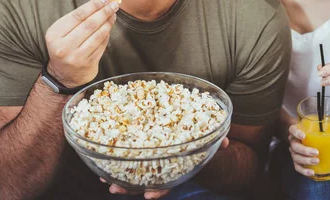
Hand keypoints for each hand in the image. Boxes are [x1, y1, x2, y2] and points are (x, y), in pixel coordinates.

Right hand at [44, 0, 118, 87]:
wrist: (62, 75)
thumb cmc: (64, 46)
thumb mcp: (62, 32)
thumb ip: (78, 19)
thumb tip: (102, 3)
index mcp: (54, 34)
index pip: (78, 15)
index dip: (93, 5)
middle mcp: (64, 46)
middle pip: (89, 24)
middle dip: (104, 11)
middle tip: (114, 3)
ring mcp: (76, 57)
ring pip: (97, 35)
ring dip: (108, 22)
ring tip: (113, 13)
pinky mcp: (87, 64)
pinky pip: (101, 45)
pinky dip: (107, 34)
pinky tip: (109, 26)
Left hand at [100, 138, 229, 198]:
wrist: (191, 136)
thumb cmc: (198, 140)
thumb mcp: (207, 141)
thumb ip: (216, 142)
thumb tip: (225, 142)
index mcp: (176, 168)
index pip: (168, 183)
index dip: (159, 191)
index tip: (149, 195)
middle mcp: (162, 170)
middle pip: (145, 182)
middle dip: (130, 187)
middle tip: (114, 188)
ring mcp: (151, 165)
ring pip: (134, 176)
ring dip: (119, 180)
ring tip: (105, 181)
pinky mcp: (141, 155)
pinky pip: (128, 163)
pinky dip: (116, 166)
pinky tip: (103, 166)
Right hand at [287, 122, 329, 176]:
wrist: (304, 138)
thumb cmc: (312, 132)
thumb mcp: (319, 127)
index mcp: (297, 131)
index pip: (292, 130)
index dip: (296, 133)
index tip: (304, 136)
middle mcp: (294, 141)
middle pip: (295, 146)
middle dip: (305, 150)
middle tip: (316, 152)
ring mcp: (294, 152)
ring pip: (296, 157)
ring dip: (306, 160)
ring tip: (316, 161)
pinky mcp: (297, 161)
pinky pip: (297, 167)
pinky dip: (304, 170)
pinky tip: (312, 172)